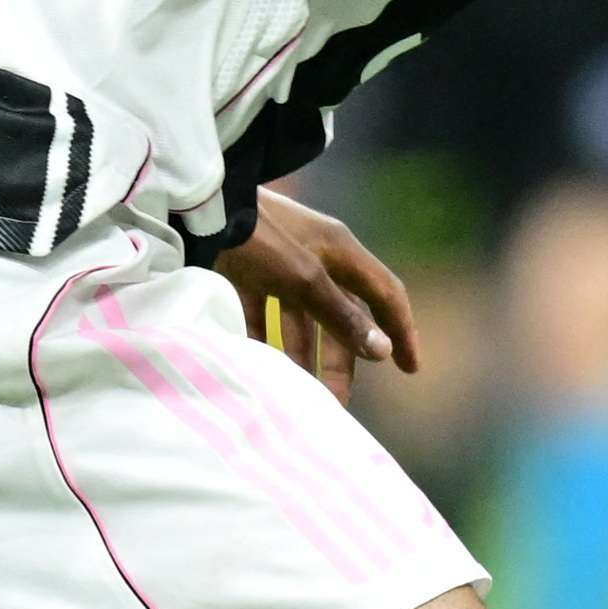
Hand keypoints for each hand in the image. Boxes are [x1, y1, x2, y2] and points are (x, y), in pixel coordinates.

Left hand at [213, 190, 418, 400]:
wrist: (197, 207)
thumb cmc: (258, 238)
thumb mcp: (302, 278)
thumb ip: (340, 315)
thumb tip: (382, 350)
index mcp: (340, 252)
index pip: (385, 295)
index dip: (402, 331)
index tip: (410, 369)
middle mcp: (317, 258)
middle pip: (341, 316)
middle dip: (341, 360)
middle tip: (337, 401)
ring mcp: (281, 265)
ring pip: (301, 320)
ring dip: (302, 356)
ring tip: (298, 393)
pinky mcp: (248, 271)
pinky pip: (263, 314)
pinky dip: (263, 340)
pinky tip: (259, 368)